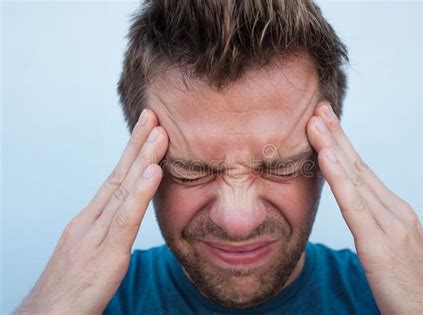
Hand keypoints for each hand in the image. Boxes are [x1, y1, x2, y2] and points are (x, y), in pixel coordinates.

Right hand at [15, 109, 168, 314]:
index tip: (148, 130)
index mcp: (90, 220)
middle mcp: (91, 221)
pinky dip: (140, 193)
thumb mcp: (92, 254)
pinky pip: (125, 219)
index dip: (132, 153)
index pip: (115, 179)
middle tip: (154, 116)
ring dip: (143, 158)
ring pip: (123, 190)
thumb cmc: (71, 290)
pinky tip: (153, 172)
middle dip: (137, 144)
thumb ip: (109, 233)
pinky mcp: (105, 254)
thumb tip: (127, 218)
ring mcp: (96, 235)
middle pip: (118, 175)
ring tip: (159, 132)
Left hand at [306, 102, 422, 313]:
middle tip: (318, 109)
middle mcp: (393, 211)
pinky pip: (355, 205)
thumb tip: (354, 214)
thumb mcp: (389, 249)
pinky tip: (326, 156)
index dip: (342, 145)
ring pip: (355, 178)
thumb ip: (373, 228)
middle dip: (336, 135)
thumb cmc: (411, 287)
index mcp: (394, 212)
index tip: (325, 123)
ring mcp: (390, 226)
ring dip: (333, 146)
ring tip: (315, 121)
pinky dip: (339, 178)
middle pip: (358, 166)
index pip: (362, 171)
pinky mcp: (381, 245)